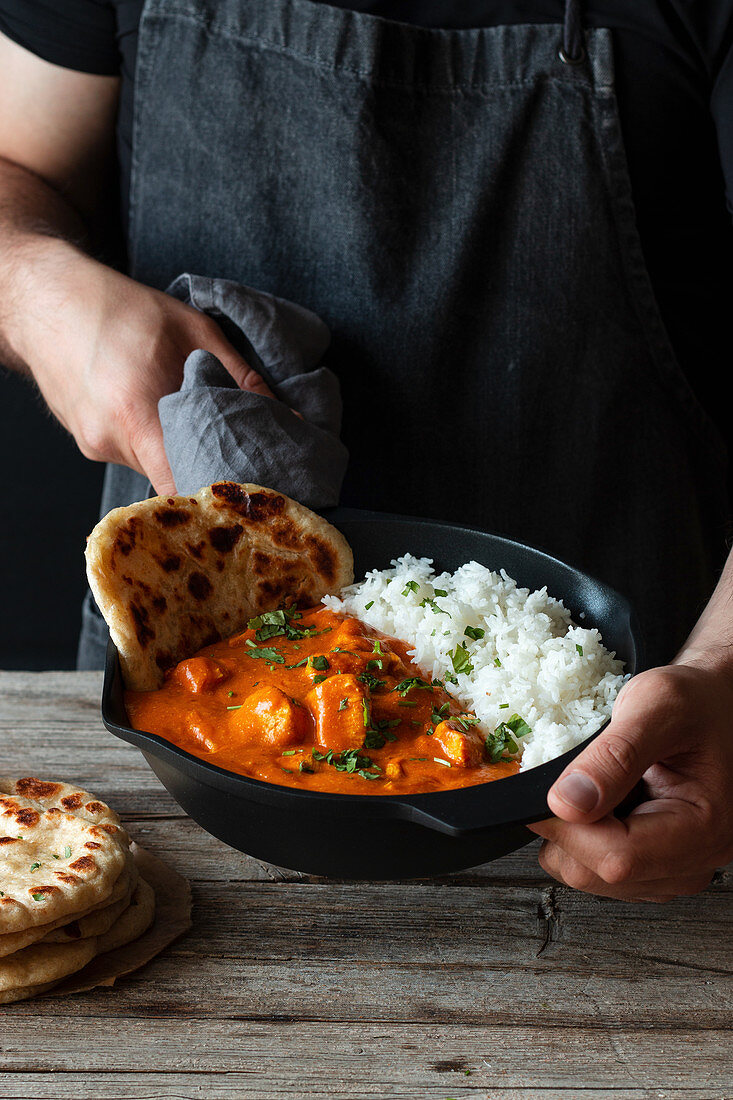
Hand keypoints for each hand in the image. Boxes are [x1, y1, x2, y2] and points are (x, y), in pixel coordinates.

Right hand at [18, 245, 272, 494]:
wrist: (46, 300)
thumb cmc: (122, 308)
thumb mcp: (194, 331)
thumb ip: (239, 378)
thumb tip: (286, 417)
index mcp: (138, 414)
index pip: (182, 484)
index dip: (215, 491)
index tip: (245, 491)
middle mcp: (111, 440)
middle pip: (172, 478)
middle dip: (205, 468)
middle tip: (237, 458)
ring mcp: (95, 446)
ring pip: (153, 467)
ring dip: (178, 451)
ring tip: (196, 425)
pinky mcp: (87, 443)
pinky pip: (133, 454)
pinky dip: (154, 442)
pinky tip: (160, 413)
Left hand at [527, 661, 732, 901]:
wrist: (715, 704)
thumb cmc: (698, 702)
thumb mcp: (657, 706)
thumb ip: (613, 755)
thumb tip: (566, 803)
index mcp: (704, 828)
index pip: (616, 858)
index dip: (568, 827)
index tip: (549, 790)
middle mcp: (693, 860)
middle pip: (595, 873)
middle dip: (568, 826)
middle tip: (578, 775)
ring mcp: (672, 866)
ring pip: (587, 874)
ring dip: (574, 829)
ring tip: (601, 784)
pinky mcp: (653, 863)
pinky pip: (593, 865)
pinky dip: (583, 833)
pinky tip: (606, 798)